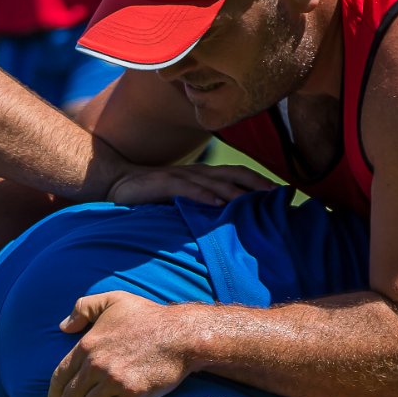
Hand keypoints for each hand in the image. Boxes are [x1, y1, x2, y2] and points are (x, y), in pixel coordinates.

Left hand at [47, 293, 195, 396]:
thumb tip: (63, 326)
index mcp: (87, 344)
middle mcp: (96, 364)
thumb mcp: (113, 299)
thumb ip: (83, 308)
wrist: (181, 334)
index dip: (54, 396)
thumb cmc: (149, 316)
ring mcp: (113, 381)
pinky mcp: (131, 395)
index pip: (61, 376)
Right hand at [106, 162, 276, 207]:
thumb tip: (227, 222)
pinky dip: (204, 196)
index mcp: (203, 176)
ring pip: (214, 182)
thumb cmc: (152, 195)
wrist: (116, 181)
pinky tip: (218, 205)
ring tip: (257, 201)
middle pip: (234, 174)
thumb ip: (202, 207)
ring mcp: (181, 176)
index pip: (237, 175)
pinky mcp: (164, 183)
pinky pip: (187, 189)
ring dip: (237, 191)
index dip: (259, 181)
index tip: (281, 193)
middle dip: (257, 184)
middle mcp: (196, 173)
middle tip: (278, 196)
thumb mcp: (181, 200)